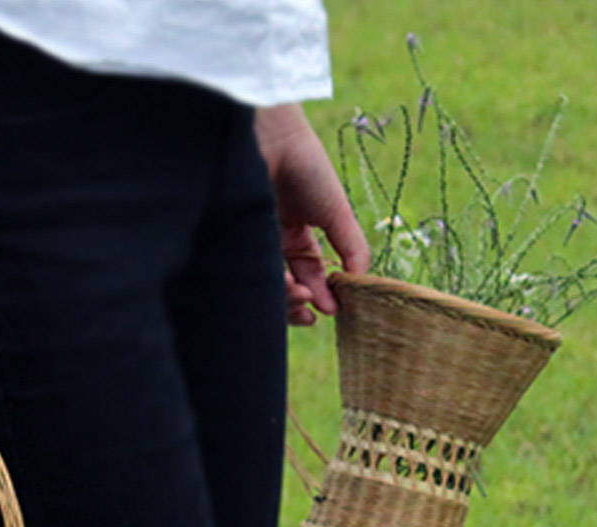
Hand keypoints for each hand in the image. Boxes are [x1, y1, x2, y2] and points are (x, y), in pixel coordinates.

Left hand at [255, 103, 370, 324]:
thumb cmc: (307, 168)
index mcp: (299, 233)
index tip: (333, 310)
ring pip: (269, 287)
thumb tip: (362, 281)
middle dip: (301, 304)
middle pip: (289, 286)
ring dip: (288, 300)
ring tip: (302, 297)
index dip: (322, 294)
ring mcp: (254, 244)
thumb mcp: (337, 211)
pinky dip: (274, 287)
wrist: (271, 139)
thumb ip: (352, 246)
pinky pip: (253, 277)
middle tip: (312, 315)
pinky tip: (289, 287)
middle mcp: (274, 242)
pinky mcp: (234, 246)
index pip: (311, 274)